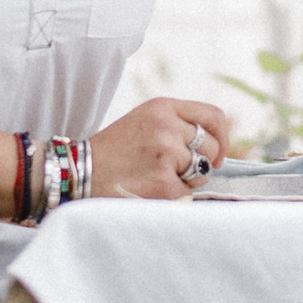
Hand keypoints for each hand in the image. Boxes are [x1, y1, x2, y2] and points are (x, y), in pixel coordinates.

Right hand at [90, 95, 232, 201]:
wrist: (80, 171)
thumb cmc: (115, 149)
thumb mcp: (145, 120)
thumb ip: (178, 124)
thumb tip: (217, 145)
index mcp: (163, 107)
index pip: (214, 116)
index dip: (222, 137)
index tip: (218, 153)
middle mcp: (167, 126)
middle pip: (211, 147)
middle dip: (202, 163)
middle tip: (177, 170)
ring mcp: (166, 154)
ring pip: (203, 171)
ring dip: (188, 180)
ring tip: (157, 176)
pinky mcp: (164, 182)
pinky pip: (187, 192)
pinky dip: (174, 195)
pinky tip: (151, 188)